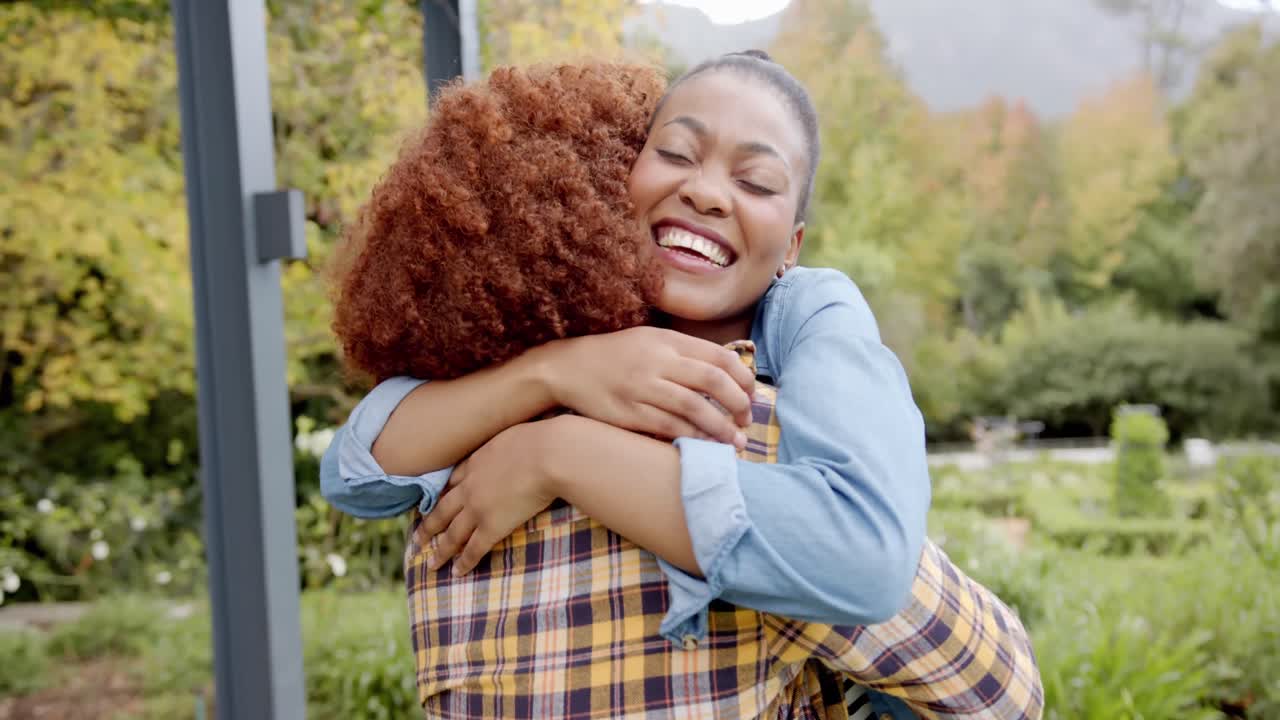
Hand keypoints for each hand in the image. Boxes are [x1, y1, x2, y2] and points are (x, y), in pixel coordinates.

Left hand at [419, 419, 559, 575]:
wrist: (547, 454)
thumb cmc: (538, 440)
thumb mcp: (512, 433)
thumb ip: (505, 443)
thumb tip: (514, 441)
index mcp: (475, 462)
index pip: (452, 482)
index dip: (441, 495)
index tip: (434, 503)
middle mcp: (470, 488)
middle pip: (442, 511)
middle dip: (428, 527)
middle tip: (417, 539)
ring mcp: (478, 509)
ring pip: (452, 534)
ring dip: (440, 551)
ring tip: (431, 564)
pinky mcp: (493, 526)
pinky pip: (474, 549)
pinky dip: (464, 562)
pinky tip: (456, 572)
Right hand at [541, 327, 753, 448]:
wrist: (567, 368)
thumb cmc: (616, 356)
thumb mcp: (651, 341)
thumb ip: (685, 353)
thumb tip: (727, 371)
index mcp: (667, 340)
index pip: (718, 356)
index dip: (742, 377)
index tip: (751, 395)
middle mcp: (656, 361)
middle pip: (711, 380)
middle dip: (737, 403)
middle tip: (747, 420)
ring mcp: (641, 387)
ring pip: (693, 407)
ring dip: (720, 427)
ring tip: (735, 442)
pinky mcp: (628, 412)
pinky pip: (668, 426)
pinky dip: (691, 436)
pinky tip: (705, 445)